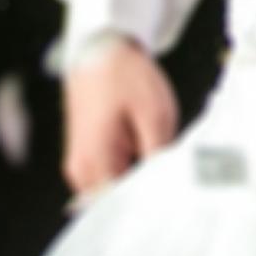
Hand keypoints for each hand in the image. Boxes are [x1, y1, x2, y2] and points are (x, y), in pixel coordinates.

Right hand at [62, 37, 179, 195]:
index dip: (153, 202)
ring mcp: (81, 163)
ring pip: (117, 188)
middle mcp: (81, 169)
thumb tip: (167, 188)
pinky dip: (131, 167)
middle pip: (120, 200)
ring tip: (155, 149)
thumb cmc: (123, 74)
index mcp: (95, 161)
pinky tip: (144, 147)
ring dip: (139, 178)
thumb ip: (159, 157)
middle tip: (170, 170)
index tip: (174, 194)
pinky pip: (112, 174)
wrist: (100, 48)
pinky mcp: (87, 156)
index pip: (125, 206)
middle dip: (146, 190)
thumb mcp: (154, 113)